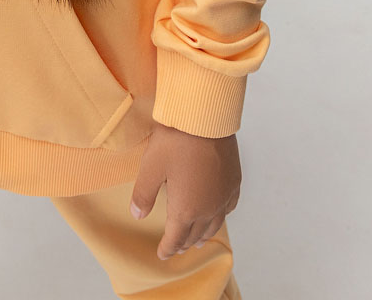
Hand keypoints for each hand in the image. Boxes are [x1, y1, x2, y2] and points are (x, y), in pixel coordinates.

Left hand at [129, 124, 240, 259]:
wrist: (205, 117)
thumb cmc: (175, 140)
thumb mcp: (151, 167)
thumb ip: (143, 195)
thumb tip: (137, 216)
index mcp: (186, 209)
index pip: (176, 238)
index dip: (168, 249)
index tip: (162, 255)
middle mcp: (208, 208)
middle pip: (196, 234)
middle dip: (184, 242)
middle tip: (176, 246)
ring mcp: (223, 195)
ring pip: (214, 224)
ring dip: (203, 234)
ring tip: (197, 239)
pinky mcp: (234, 181)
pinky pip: (228, 207)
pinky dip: (220, 216)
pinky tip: (218, 212)